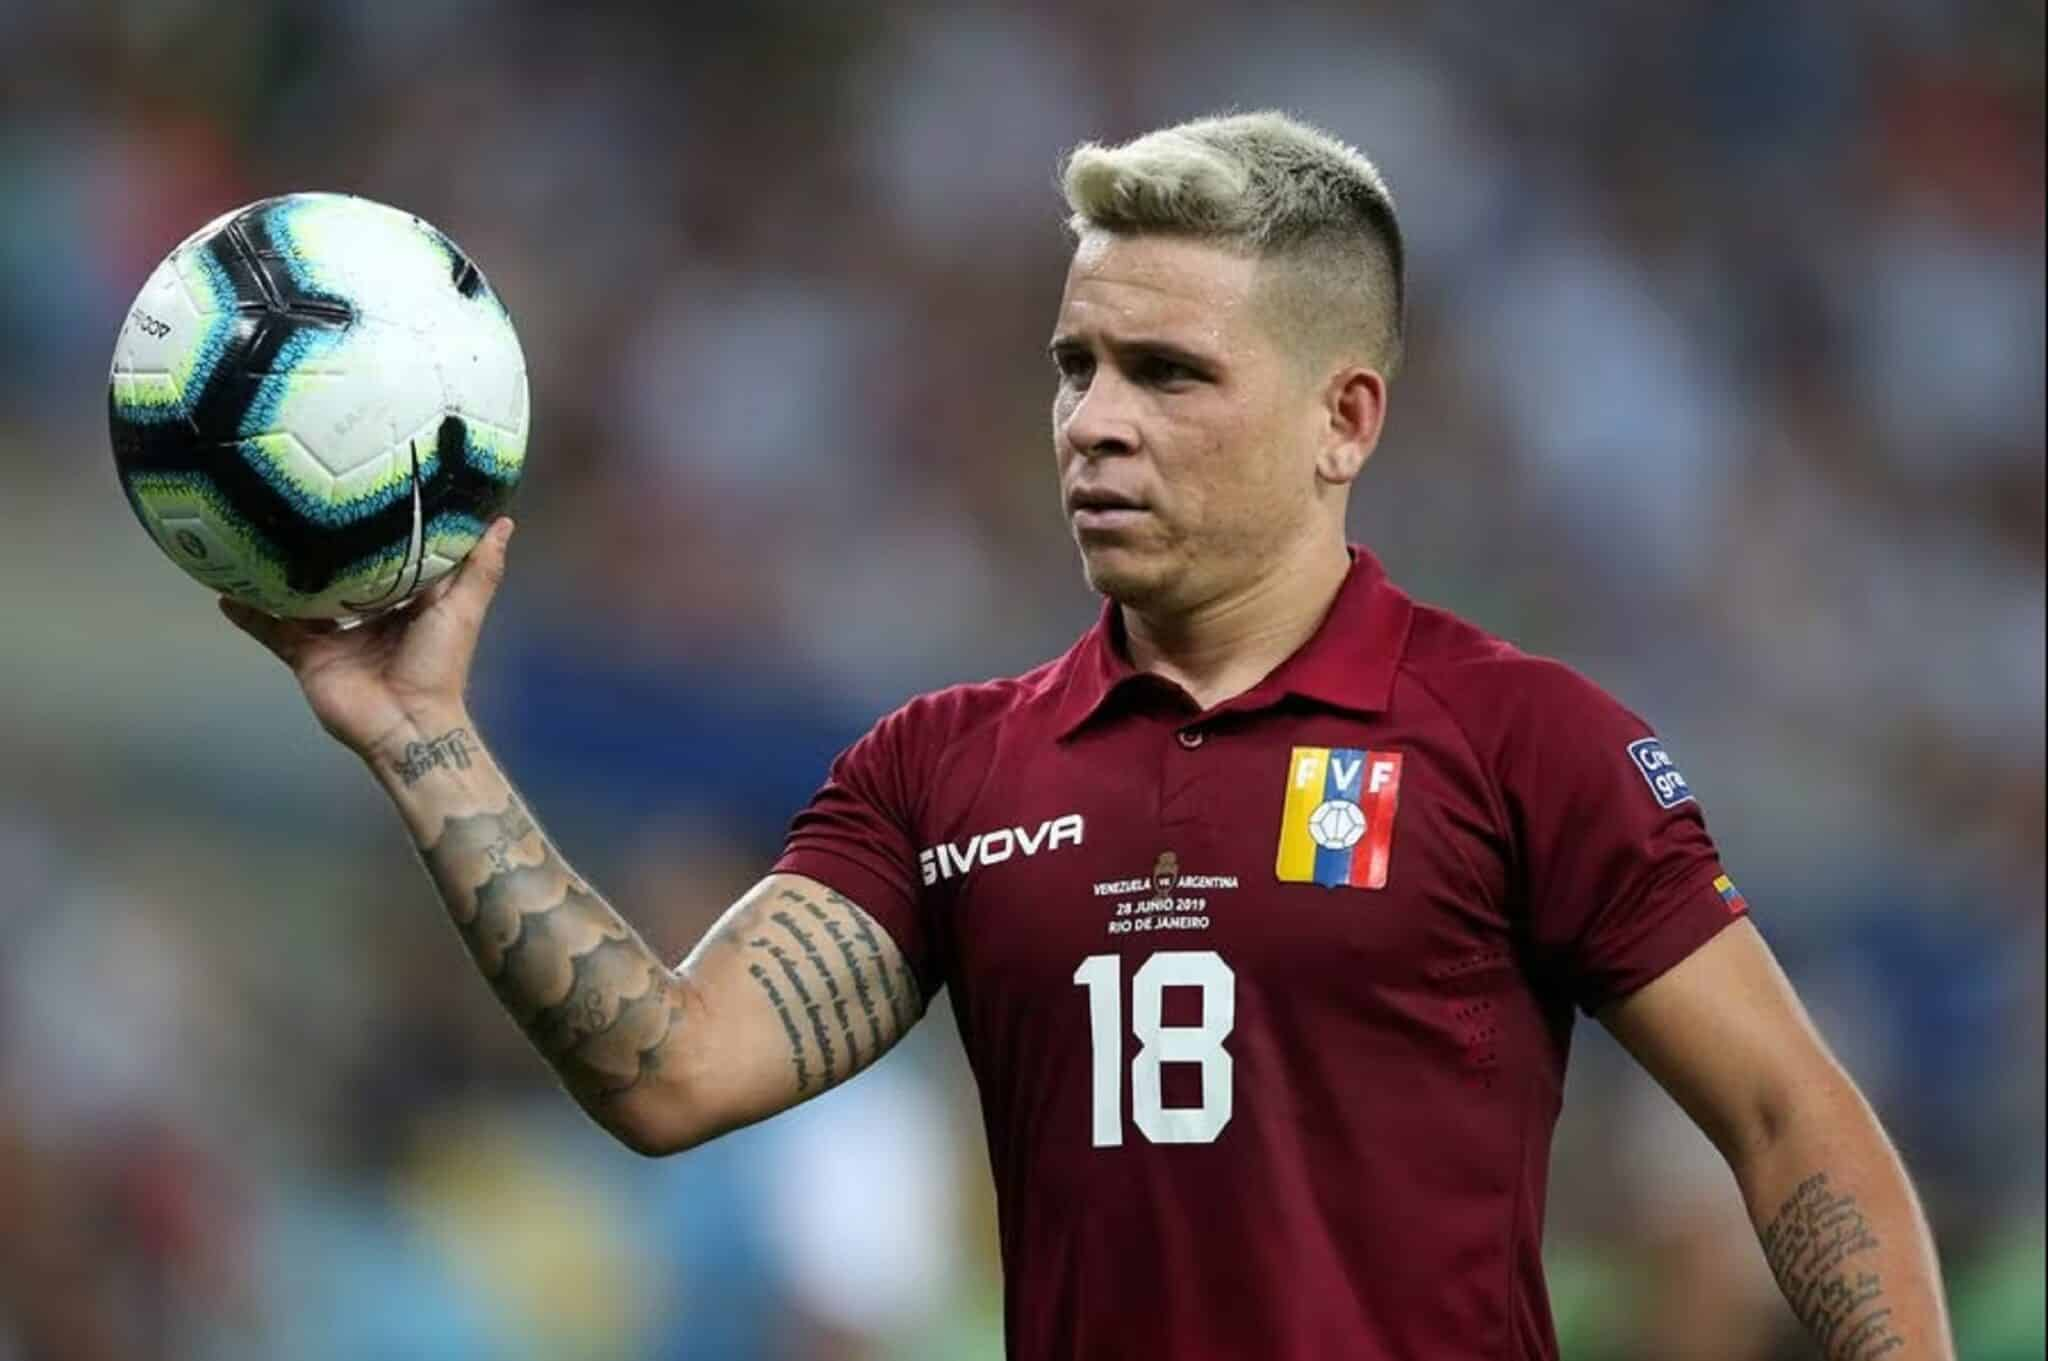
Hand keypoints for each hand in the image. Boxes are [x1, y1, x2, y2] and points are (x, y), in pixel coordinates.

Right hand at [220, 517, 514, 757]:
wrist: (407, 725)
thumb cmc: (440, 665)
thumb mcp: (462, 609)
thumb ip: (479, 569)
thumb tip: (502, 522)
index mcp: (406, 600)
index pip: (392, 555)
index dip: (382, 527)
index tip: (369, 487)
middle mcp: (367, 614)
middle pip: (341, 572)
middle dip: (324, 544)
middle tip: (299, 500)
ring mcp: (334, 635)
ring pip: (300, 597)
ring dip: (278, 573)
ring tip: (251, 532)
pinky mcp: (308, 656)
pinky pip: (272, 631)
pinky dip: (249, 614)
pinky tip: (223, 590)